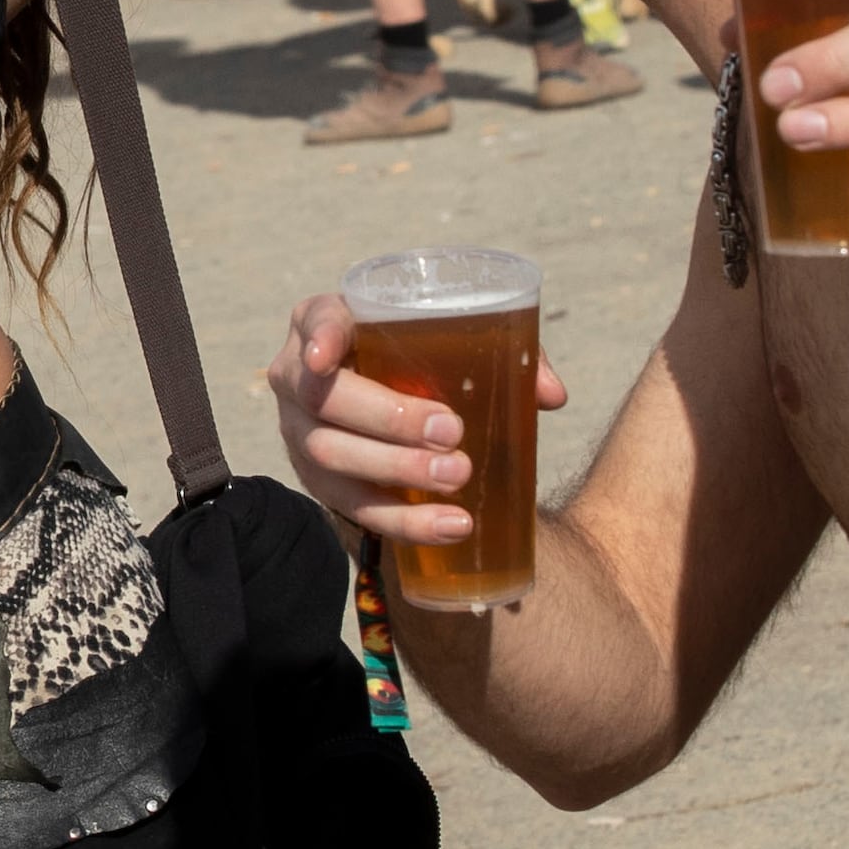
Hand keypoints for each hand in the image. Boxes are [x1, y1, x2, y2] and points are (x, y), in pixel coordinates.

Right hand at [268, 293, 574, 555]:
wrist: (391, 408)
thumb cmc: (424, 359)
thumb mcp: (455, 341)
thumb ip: (510, 354)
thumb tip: (550, 394)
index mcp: (327, 322)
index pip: (316, 322)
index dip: (319, 338)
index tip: (325, 357)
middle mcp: (298, 375)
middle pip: (324, 399)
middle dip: (387, 418)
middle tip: (451, 431)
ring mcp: (299, 432)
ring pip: (330, 456)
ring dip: (397, 470)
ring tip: (457, 476)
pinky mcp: (317, 482)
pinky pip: (353, 507)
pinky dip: (405, 521)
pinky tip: (450, 526)